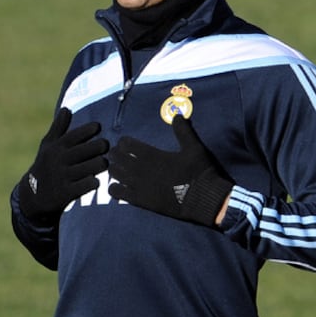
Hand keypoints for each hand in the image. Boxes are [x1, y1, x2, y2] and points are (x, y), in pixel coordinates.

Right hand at [18, 108, 108, 221]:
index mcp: (56, 147)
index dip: (88, 129)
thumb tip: (66, 109)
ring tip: (103, 163)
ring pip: (92, 166)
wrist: (32, 196)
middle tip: (105, 147)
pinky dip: (94, 181)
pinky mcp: (66, 193)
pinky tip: (96, 180)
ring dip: (101, 164)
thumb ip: (58, 128)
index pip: (74, 135)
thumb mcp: (47, 146)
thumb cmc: (45, 166)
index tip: (97, 127)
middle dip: (100, 146)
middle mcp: (59, 160)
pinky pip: (88, 185)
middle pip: (88, 150)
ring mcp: (63, 176)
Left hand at [108, 115, 232, 225]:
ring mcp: (138, 185)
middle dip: (115, 154)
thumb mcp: (193, 147)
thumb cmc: (198, 171)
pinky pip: (117, 193)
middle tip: (118, 155)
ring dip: (113, 169)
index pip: (126, 144)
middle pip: (116, 157)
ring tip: (118, 169)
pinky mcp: (139, 200)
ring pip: (114, 174)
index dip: (123, 142)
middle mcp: (141, 169)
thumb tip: (178, 115)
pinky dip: (114, 188)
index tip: (126, 144)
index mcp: (151, 154)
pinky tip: (118, 186)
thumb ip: (183, 131)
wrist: (202, 198)